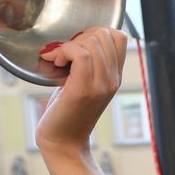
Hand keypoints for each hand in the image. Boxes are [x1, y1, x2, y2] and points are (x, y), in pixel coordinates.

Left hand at [34, 28, 128, 158]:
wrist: (64, 143)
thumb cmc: (66, 112)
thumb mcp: (82, 83)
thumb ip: (87, 64)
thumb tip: (77, 39)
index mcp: (115, 76)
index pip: (119, 36)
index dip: (96, 31)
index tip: (77, 45)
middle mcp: (112, 79)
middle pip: (105, 34)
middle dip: (80, 36)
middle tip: (64, 54)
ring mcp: (101, 84)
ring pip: (92, 42)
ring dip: (69, 44)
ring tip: (58, 61)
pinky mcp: (84, 89)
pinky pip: (80, 54)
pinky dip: (64, 52)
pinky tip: (56, 63)